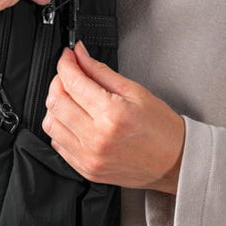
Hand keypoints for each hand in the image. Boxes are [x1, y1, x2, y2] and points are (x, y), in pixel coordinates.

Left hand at [41, 41, 184, 192]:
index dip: (66, 63)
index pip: (73, 82)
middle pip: (55, 102)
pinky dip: (60, 127)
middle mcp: (96, 138)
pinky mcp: (86, 169)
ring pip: (50, 124)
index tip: (68, 56)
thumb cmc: (162, 129)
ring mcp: (89, 157)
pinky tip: (74, 119)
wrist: (174, 162)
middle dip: (58, 81)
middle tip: (69, 74)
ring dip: (55, 105)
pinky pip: (58, 144)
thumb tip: (80, 56)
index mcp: (112, 115)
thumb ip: (101, 72)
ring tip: (71, 98)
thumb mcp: (136, 92)